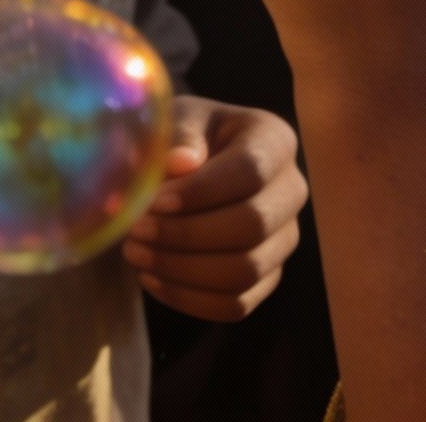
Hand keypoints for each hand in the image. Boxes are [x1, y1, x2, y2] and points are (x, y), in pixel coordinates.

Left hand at [123, 96, 306, 319]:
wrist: (182, 167)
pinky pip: (235, 304)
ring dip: (182, 269)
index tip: (152, 202)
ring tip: (135, 253)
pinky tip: (151, 277)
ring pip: (245, 272)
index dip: (200, 192)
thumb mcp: (176, 120)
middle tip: (135, 230)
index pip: (249, 172)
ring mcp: (283, 239)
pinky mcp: (267, 277)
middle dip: (186, 234)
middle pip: (252, 226)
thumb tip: (181, 162)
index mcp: (274, 141)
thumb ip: (178, 135)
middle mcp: (290, 191)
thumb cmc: (180, 138)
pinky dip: (188, 298)